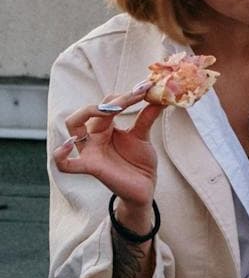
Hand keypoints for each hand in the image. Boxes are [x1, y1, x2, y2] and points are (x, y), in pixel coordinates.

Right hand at [52, 83, 165, 222]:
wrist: (144, 188)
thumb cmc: (139, 161)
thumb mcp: (143, 136)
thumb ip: (147, 117)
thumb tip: (159, 96)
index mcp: (106, 126)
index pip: (109, 103)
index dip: (126, 96)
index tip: (145, 89)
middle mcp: (94, 135)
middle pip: (89, 110)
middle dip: (107, 102)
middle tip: (129, 100)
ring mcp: (90, 150)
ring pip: (73, 127)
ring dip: (87, 113)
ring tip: (109, 110)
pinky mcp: (91, 167)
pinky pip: (66, 163)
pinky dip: (60, 155)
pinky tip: (67, 144)